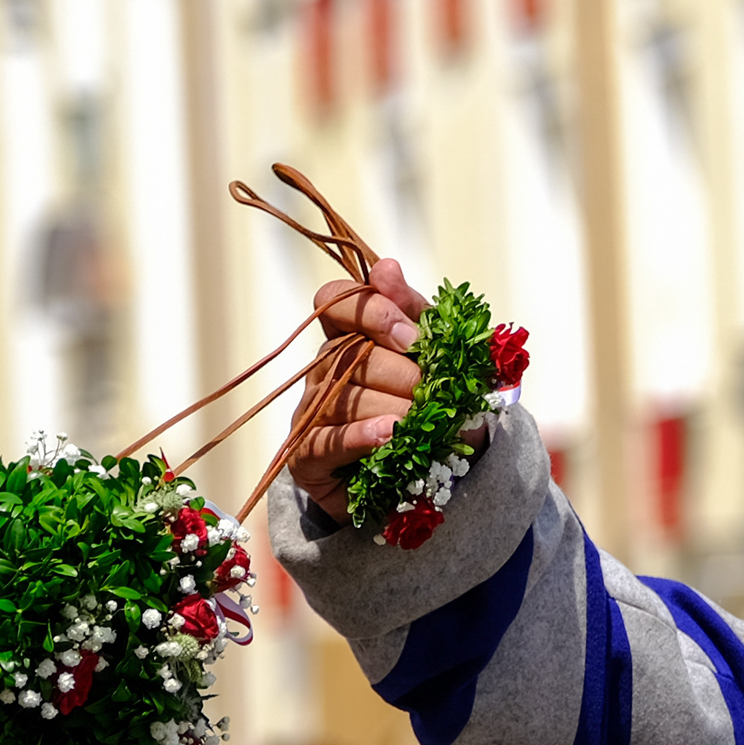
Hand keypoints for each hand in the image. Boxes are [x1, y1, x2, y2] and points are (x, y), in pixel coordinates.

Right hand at [293, 259, 429, 518]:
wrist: (425, 478)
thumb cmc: (431, 408)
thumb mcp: (437, 359)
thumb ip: (417, 315)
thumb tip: (387, 265)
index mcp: (349, 334)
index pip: (337, 299)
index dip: (373, 312)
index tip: (415, 338)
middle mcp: (323, 367)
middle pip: (348, 353)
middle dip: (400, 373)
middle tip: (436, 392)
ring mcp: (311, 410)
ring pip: (342, 397)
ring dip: (393, 408)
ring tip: (426, 422)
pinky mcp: (306, 456)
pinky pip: (326, 440)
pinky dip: (360, 436)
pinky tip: (389, 434)